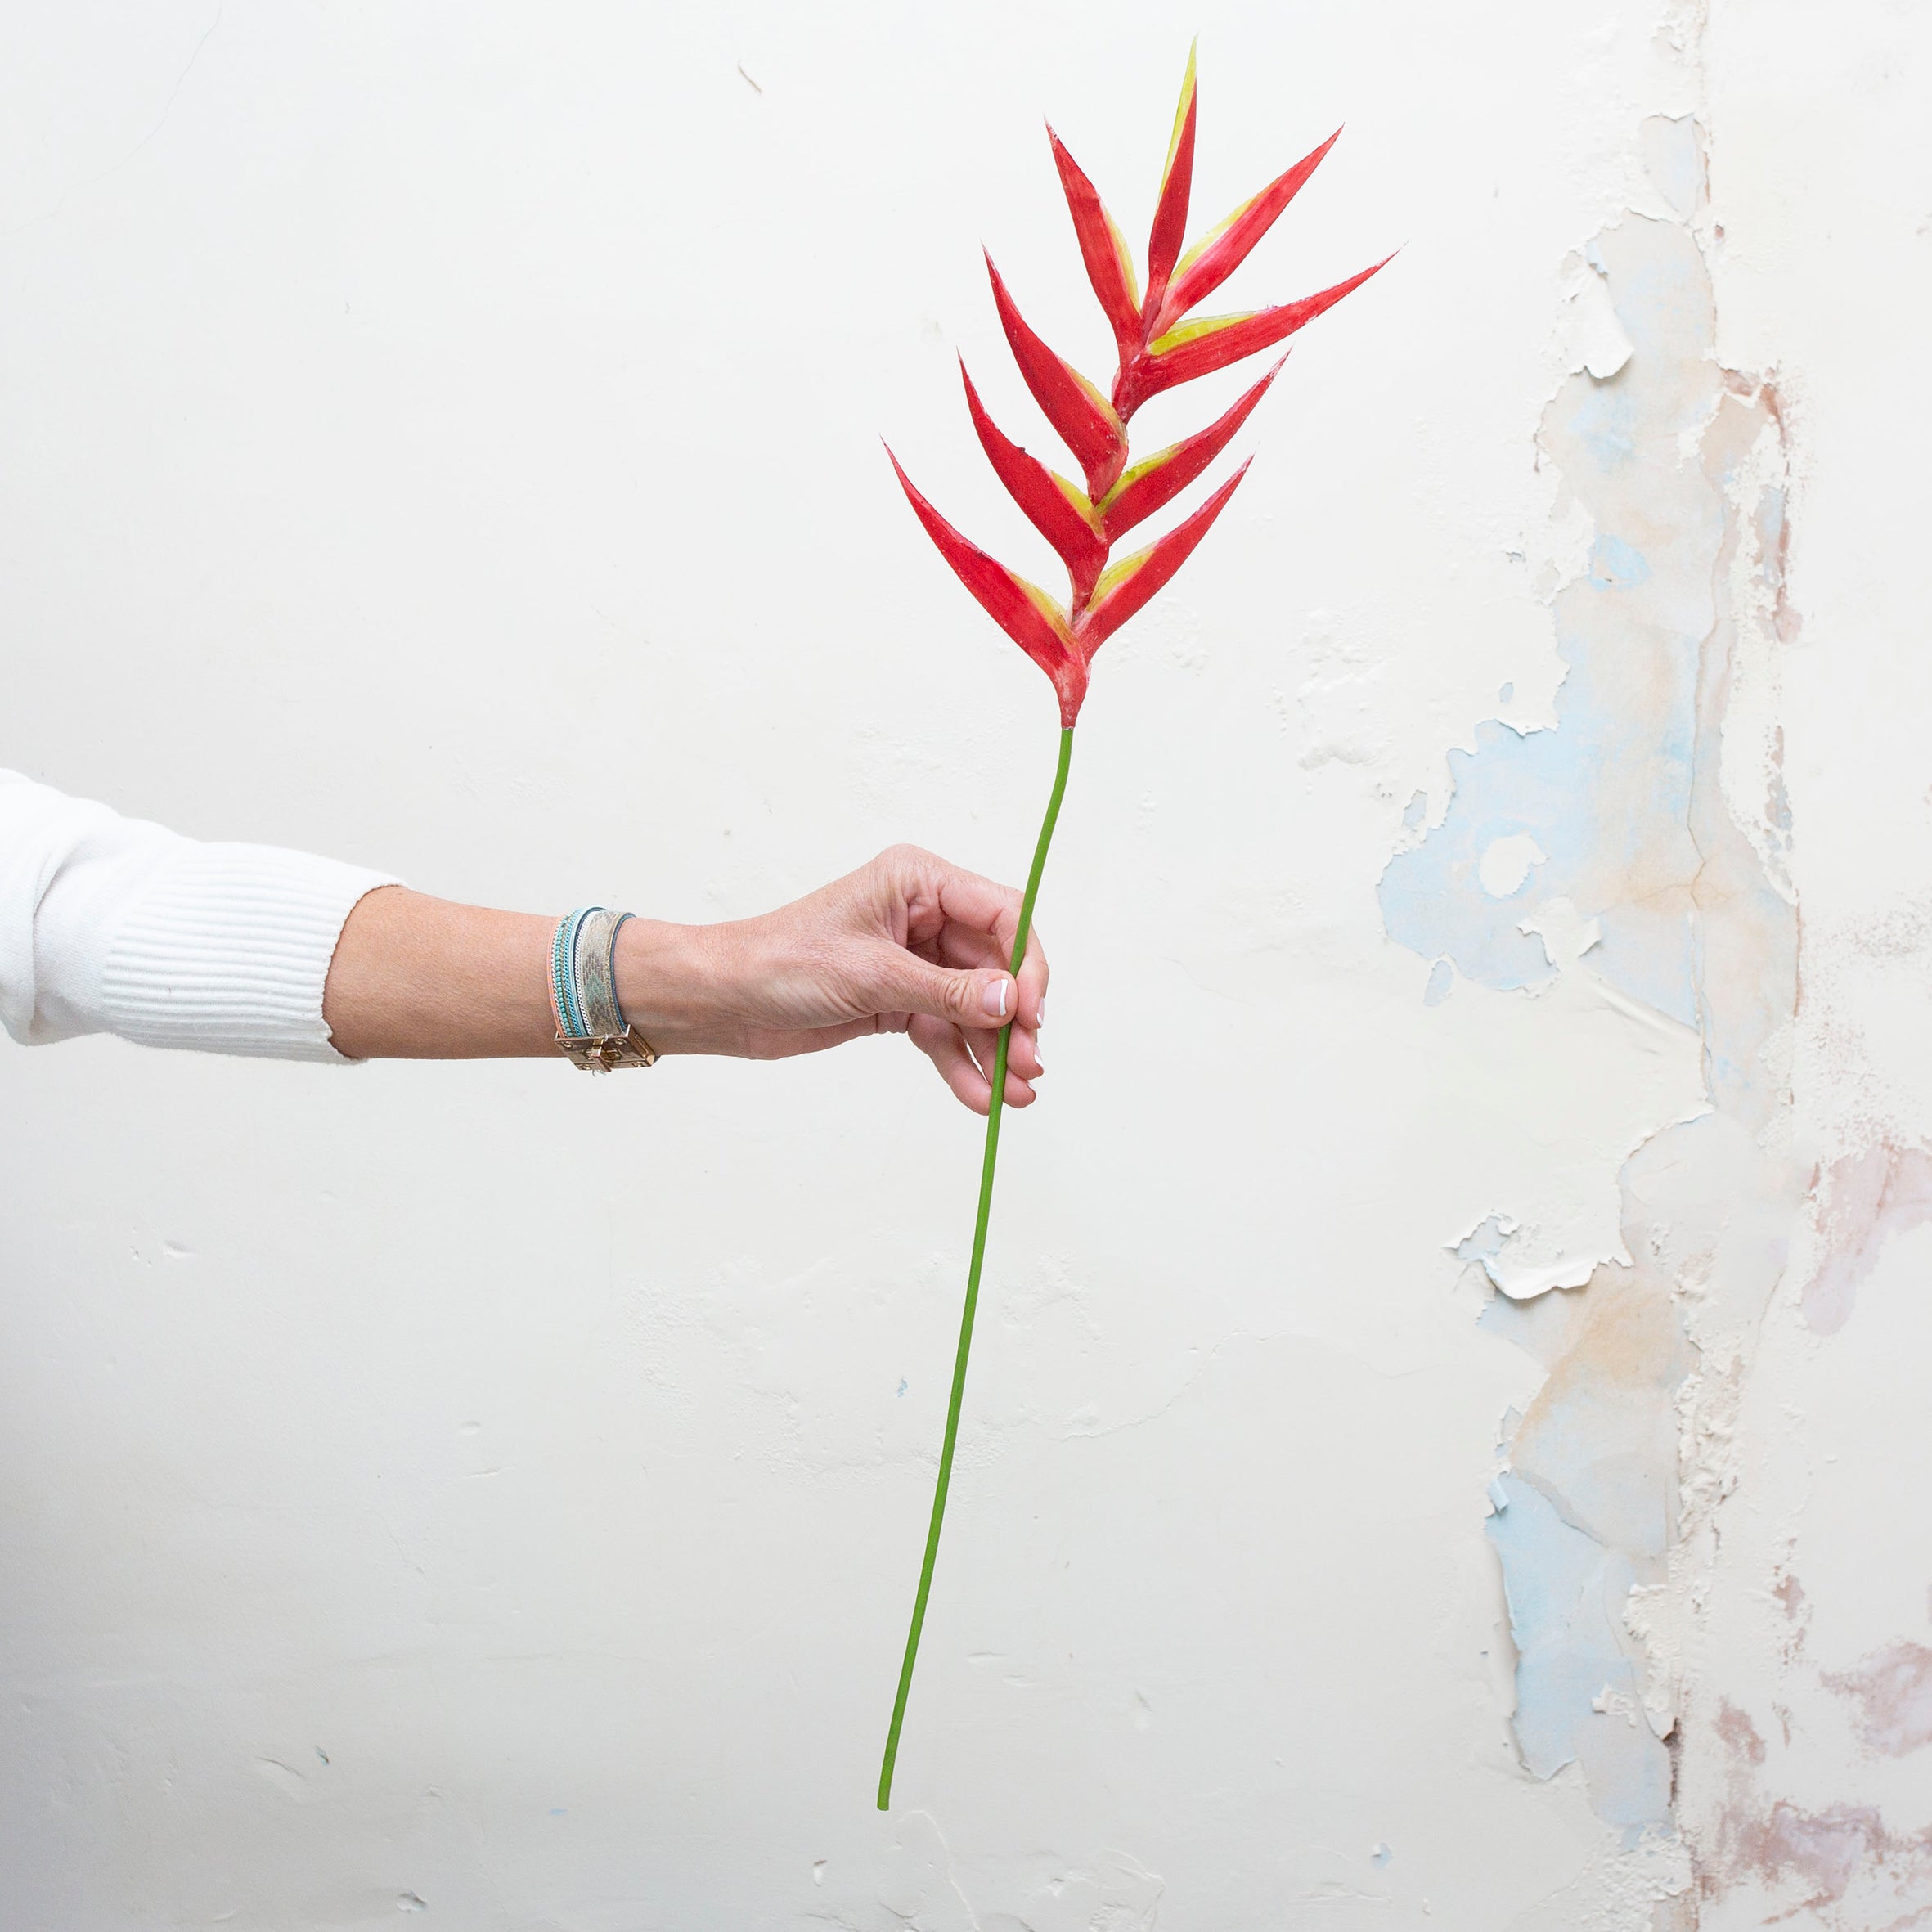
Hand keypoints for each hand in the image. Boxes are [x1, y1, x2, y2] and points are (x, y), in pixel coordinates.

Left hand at [614, 845, 1047, 1113]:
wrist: (725, 1000)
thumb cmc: (782, 962)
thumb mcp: (872, 976)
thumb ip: (946, 991)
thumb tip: (1009, 1002)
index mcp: (919, 882)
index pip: (1001, 913)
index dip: (1025, 963)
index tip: (1031, 1012)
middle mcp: (923, 916)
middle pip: (993, 967)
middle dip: (1013, 1018)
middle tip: (1030, 1063)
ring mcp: (913, 960)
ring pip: (972, 1007)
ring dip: (994, 1050)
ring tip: (1015, 1094)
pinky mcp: (899, 1000)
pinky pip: (944, 1031)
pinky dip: (961, 1063)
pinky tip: (978, 1095)